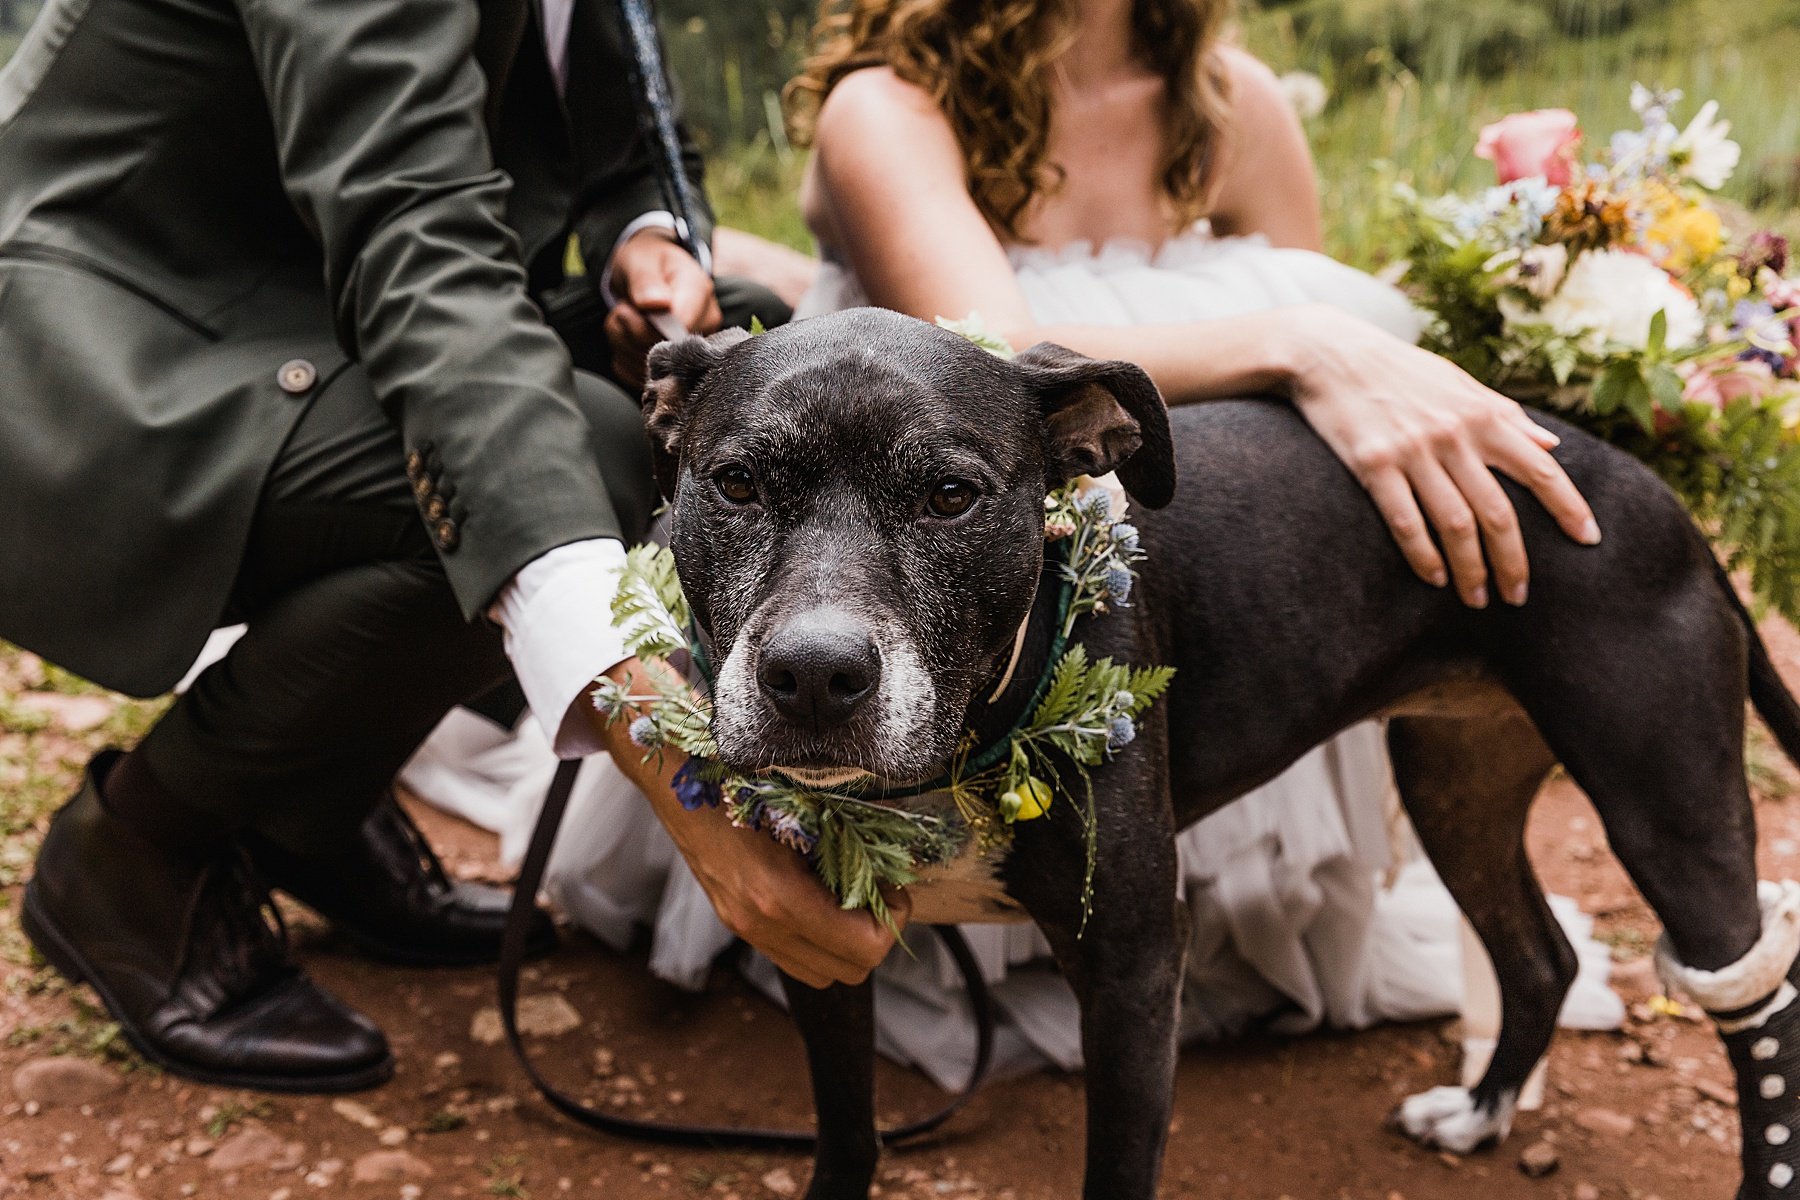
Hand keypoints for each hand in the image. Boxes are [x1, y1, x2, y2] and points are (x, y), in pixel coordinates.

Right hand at [592, 658, 903, 988]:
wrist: (677, 781)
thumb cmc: (742, 783)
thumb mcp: (804, 808)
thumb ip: (846, 843)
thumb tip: (890, 869)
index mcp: (779, 897)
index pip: (865, 948)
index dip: (893, 920)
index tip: (893, 887)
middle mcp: (761, 924)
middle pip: (851, 973)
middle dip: (874, 935)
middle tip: (876, 892)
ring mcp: (746, 929)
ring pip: (824, 974)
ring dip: (847, 945)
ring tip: (849, 899)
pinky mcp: (737, 923)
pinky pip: (795, 958)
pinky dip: (819, 941)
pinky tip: (820, 899)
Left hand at [605, 230, 722, 390]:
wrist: (648, 273)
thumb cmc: (647, 262)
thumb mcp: (641, 260)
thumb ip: (645, 280)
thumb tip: (654, 303)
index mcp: (701, 294)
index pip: (681, 330)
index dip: (648, 326)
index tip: (634, 307)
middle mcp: (706, 326)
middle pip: (663, 352)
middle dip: (630, 331)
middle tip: (625, 307)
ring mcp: (693, 351)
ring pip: (645, 366)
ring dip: (623, 342)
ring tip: (627, 316)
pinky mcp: (674, 369)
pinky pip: (635, 375)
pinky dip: (622, 357)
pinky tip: (628, 336)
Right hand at [1286, 308, 1600, 607]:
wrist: (1331, 353)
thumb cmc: (1400, 370)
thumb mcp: (1460, 383)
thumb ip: (1505, 416)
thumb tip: (1553, 444)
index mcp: (1482, 416)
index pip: (1540, 470)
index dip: (1569, 507)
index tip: (1588, 540)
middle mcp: (1454, 436)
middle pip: (1498, 512)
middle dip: (1513, 561)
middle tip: (1519, 596)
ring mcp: (1413, 451)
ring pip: (1455, 525)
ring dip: (1470, 570)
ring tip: (1477, 599)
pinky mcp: (1373, 464)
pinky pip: (1405, 521)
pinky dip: (1422, 555)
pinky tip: (1434, 579)